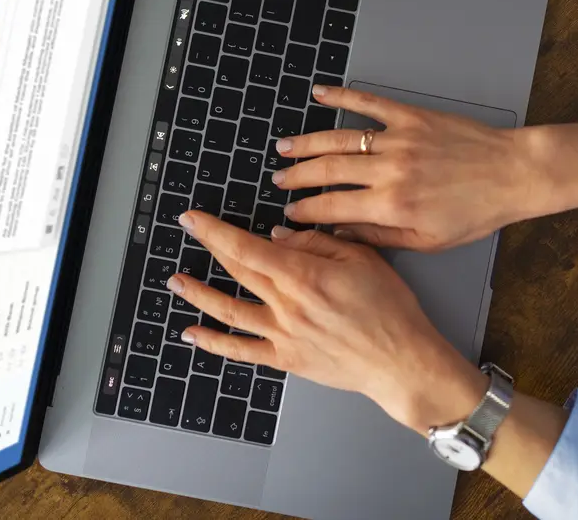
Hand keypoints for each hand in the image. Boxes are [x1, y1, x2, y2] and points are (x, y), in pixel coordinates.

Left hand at [169, 212, 485, 432]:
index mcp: (304, 275)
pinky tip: (192, 333)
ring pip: (229, 310)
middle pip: (237, 271)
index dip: (215, 230)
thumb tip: (278, 238)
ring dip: (198, 293)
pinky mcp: (286, 358)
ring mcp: (282, 334)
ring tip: (176, 280)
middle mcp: (286, 305)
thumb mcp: (362, 258)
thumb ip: (318, 243)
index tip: (194, 217)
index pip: (248, 247)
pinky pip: (241, 350)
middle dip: (208, 247)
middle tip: (188, 230)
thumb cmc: (390, 309)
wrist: (401, 361)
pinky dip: (213, 343)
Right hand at [274, 86, 542, 251]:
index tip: (289, 214)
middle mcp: (390, 169)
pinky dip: (342, 96)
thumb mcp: (427, 240)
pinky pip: (370, 104)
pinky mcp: (412, 116)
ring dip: (308, 142)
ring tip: (285, 147)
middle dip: (297, 176)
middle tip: (277, 179)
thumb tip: (343, 235)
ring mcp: (400, 139)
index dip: (305, 211)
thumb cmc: (476, 212)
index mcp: (392, 205)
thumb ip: (381, 238)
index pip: (333, 207)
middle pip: (328, 170)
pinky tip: (320, 94)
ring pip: (341, 138)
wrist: (513, 174)